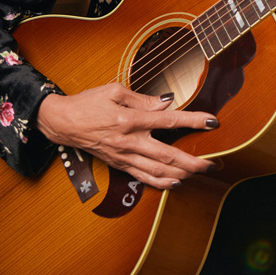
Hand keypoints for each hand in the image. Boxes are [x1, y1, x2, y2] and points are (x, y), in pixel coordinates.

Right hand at [36, 85, 217, 189]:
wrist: (61, 122)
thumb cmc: (87, 104)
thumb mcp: (114, 91)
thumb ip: (143, 99)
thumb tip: (167, 102)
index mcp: (130, 120)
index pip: (169, 120)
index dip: (193, 121)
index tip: (212, 122)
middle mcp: (129, 142)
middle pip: (168, 156)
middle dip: (194, 162)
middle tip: (214, 164)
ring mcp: (124, 156)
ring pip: (158, 171)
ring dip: (182, 175)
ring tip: (201, 173)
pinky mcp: (118, 165)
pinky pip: (143, 177)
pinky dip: (161, 183)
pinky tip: (176, 183)